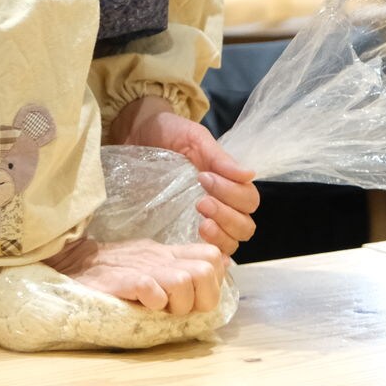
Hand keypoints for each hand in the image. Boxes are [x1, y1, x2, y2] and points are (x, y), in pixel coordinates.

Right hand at [43, 236, 226, 313]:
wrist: (72, 263)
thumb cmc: (113, 269)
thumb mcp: (152, 262)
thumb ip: (183, 264)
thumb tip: (220, 266)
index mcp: (168, 254)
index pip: (213, 256)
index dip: (214, 282)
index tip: (197, 297)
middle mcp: (160, 257)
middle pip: (207, 270)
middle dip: (201, 297)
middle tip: (181, 308)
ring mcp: (141, 267)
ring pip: (185, 280)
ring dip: (178, 303)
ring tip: (161, 309)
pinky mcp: (120, 279)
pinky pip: (150, 288)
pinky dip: (153, 301)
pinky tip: (144, 306)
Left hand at [110, 96, 258, 256]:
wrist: (135, 134)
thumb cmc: (167, 133)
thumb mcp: (194, 138)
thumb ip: (219, 157)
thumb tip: (249, 174)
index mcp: (227, 182)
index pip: (249, 200)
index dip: (232, 193)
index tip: (204, 177)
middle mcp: (221, 205)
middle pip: (244, 226)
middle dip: (227, 216)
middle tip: (201, 203)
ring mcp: (203, 222)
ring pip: (231, 243)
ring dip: (220, 235)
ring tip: (201, 224)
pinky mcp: (182, 233)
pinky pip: (206, 252)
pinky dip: (208, 251)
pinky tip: (196, 242)